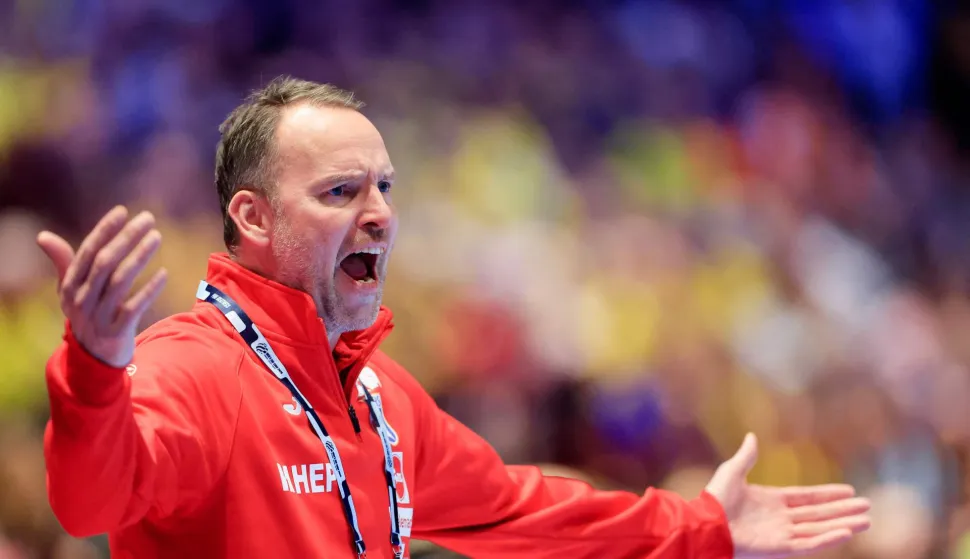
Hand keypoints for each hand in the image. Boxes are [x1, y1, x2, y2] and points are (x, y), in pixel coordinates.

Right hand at [37, 206, 167, 367]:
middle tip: (148, 219)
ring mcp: (98, 316)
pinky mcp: (116, 332)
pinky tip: (164, 273)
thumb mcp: (71, 291)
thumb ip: (64, 263)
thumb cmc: (86, 314)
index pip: (87, 252)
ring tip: (156, 237)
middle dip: (127, 237)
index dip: (104, 230)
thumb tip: (43, 236)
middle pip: (105, 262)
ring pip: (121, 281)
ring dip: (140, 256)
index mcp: (69, 286)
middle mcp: (81, 300)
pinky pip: (135, 307)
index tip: (123, 211)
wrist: (93, 359)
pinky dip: (149, 289)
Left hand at [705, 433, 870, 557]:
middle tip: (867, 507)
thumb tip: (751, 435)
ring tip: (866, 520)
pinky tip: (846, 531)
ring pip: (820, 529)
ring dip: (842, 524)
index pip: (807, 498)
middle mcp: (780, 518)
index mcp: (771, 500)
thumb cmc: (715, 499)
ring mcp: (782, 534)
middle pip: (819, 514)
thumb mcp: (732, 471)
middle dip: (843, 510)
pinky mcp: (781, 548)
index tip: (848, 490)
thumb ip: (747, 456)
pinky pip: (810, 543)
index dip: (828, 495)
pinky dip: (828, 538)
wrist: (705, 523)